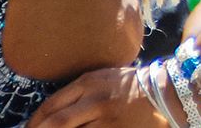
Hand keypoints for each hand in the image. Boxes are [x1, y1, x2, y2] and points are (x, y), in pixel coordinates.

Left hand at [26, 66, 167, 126]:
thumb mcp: (103, 79)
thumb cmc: (130, 85)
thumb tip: (50, 114)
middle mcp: (95, 100)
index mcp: (89, 82)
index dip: (34, 121)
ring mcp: (106, 118)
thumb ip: (79, 92)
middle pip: (57, 122)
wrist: (165, 91)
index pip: (52, 104)